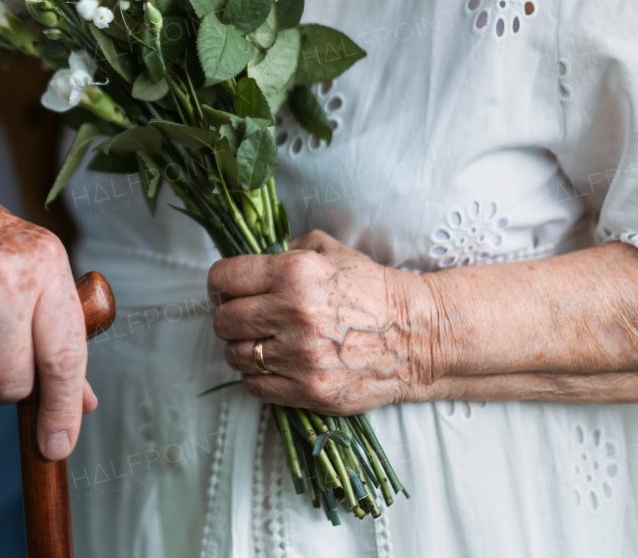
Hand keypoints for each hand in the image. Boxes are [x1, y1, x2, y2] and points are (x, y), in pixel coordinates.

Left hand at [208, 230, 436, 413]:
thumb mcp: (331, 252)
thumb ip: (288, 248)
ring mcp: (300, 355)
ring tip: (263, 343)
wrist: (418, 336)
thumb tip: (254, 260)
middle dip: (229, 318)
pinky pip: (254, 386)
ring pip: (235, 355)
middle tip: (245, 319)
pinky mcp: (309, 389)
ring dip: (242, 349)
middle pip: (223, 320)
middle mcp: (293, 312)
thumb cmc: (373, 290)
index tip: (225, 292)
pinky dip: (258, 377)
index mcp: (294, 272)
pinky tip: (276, 366)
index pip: (223, 279)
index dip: (219, 286)